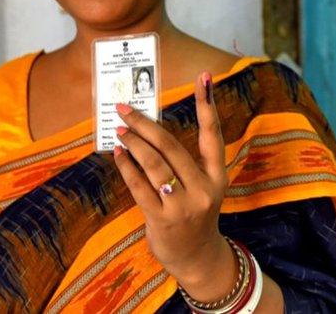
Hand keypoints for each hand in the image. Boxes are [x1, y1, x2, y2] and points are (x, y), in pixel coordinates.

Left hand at [112, 71, 232, 291]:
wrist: (197, 258)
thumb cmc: (194, 214)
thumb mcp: (201, 187)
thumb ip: (183, 162)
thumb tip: (149, 129)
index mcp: (217, 176)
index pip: (213, 134)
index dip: (207, 104)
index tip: (204, 77)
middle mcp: (204, 188)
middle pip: (171, 147)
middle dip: (145, 124)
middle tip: (125, 108)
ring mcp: (184, 205)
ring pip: (154, 164)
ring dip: (133, 143)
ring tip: (120, 130)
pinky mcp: (163, 219)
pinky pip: (140, 186)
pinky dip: (126, 167)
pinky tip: (119, 155)